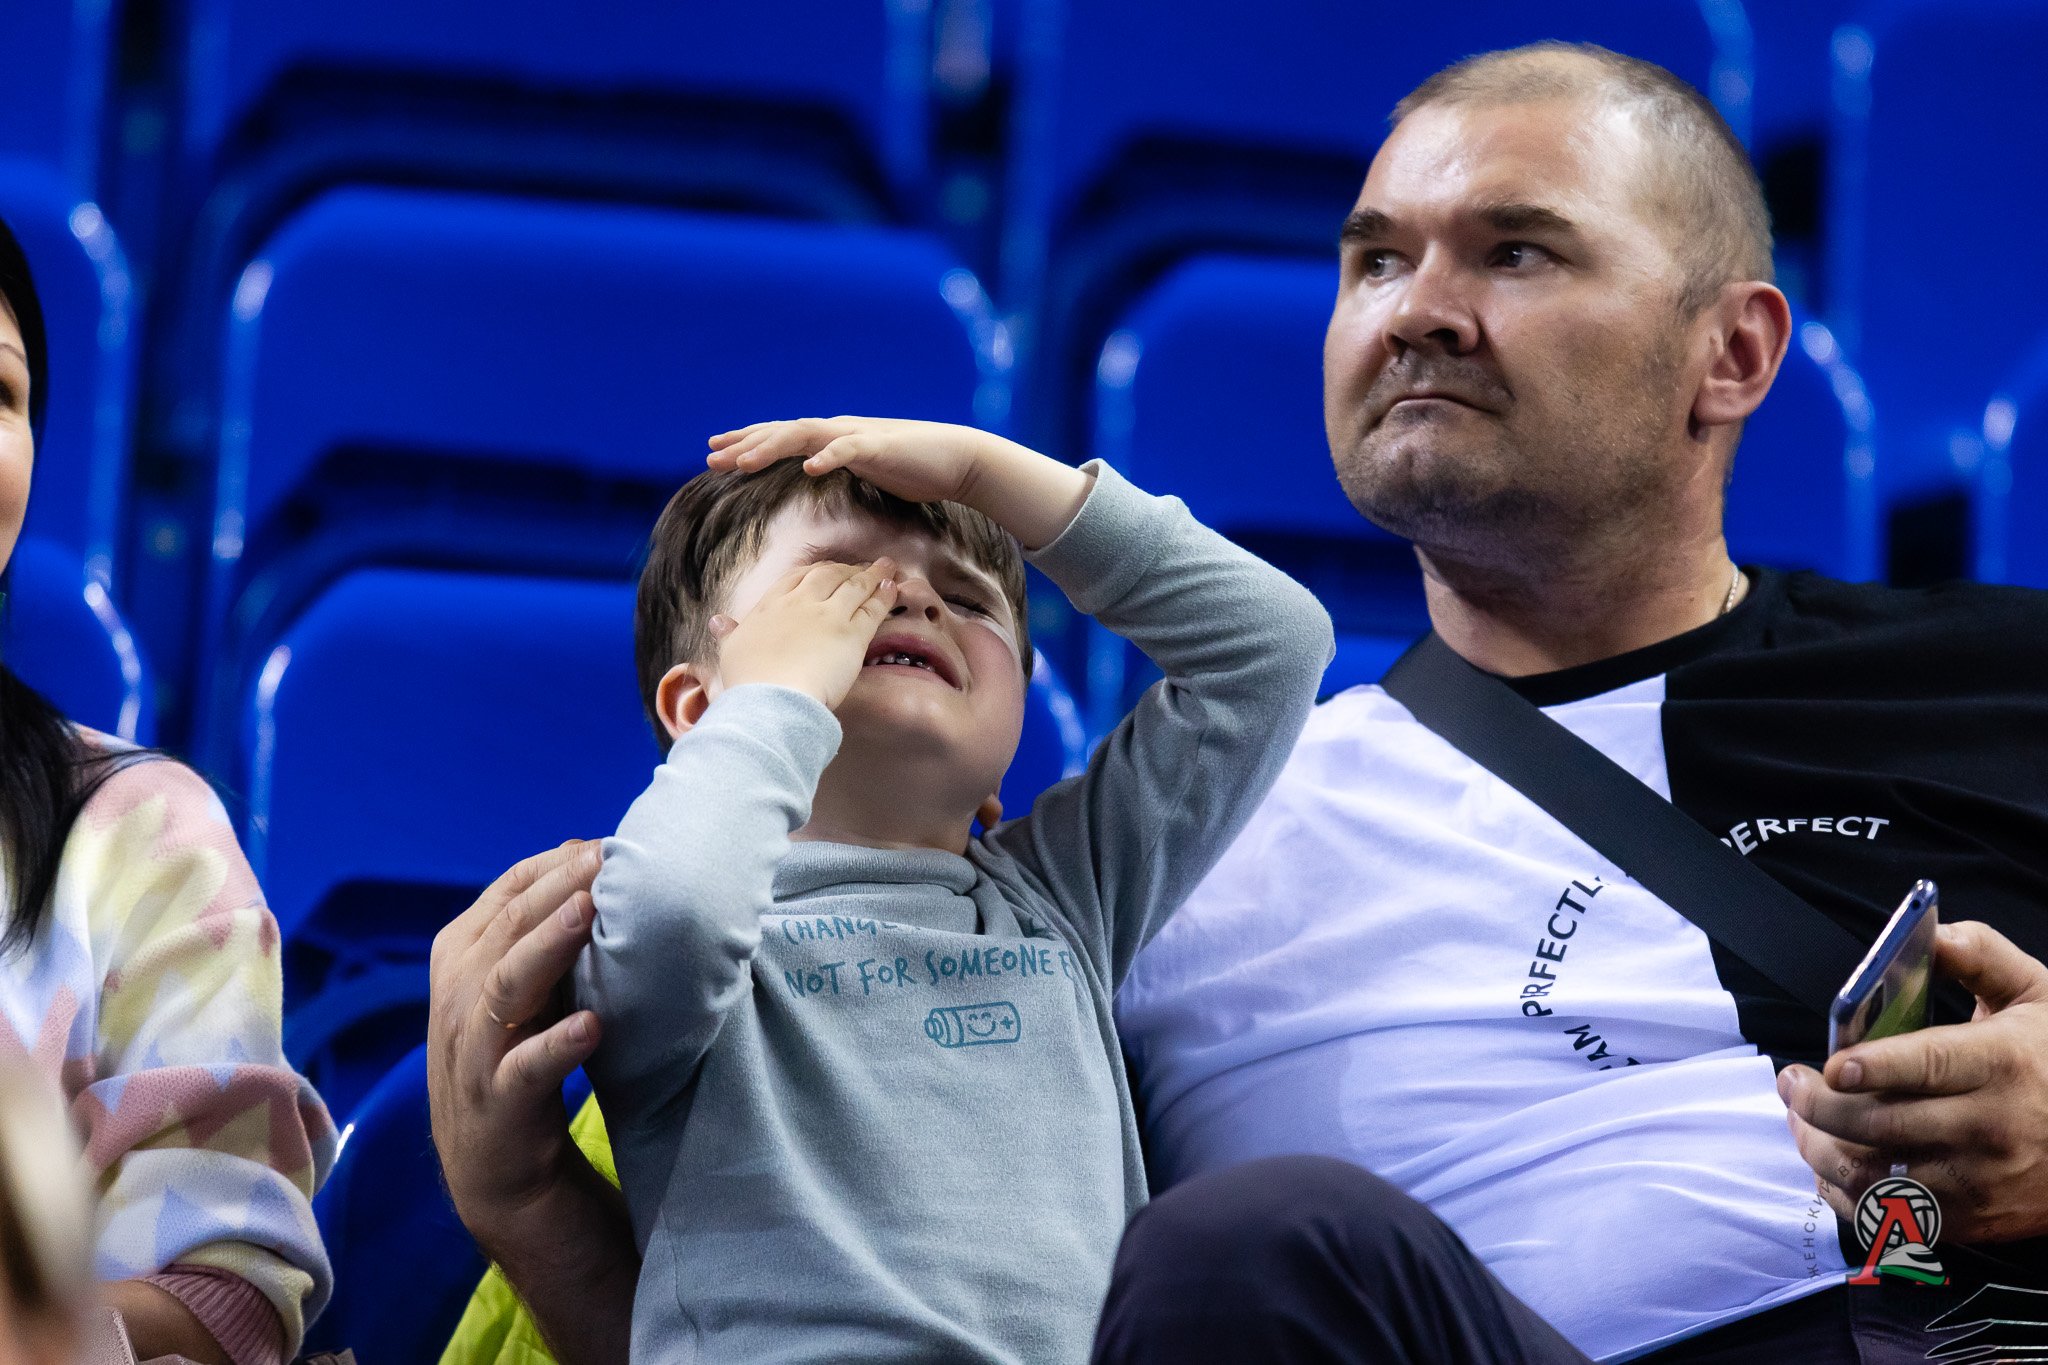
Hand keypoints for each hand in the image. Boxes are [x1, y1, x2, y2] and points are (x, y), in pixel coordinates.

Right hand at [428, 841, 602, 1243]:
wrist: (498, 1179)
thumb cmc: (522, 1064)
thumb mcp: (524, 993)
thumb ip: (544, 938)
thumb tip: (592, 862)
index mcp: (460, 963)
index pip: (502, 896)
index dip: (549, 867)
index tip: (600, 843)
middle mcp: (457, 1002)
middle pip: (504, 931)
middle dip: (555, 889)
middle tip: (606, 857)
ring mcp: (472, 1056)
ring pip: (503, 988)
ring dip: (546, 946)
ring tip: (589, 913)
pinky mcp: (497, 1108)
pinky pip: (522, 1071)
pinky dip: (555, 1046)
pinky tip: (591, 1027)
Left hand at [709, 416, 1009, 505]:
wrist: (960, 460)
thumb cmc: (916, 468)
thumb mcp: (869, 469)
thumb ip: (842, 467)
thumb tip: (818, 473)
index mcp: (834, 439)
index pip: (782, 437)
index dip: (748, 443)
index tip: (716, 453)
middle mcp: (840, 430)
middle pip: (783, 432)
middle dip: (746, 444)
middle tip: (711, 457)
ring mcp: (859, 435)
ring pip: (805, 435)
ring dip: (772, 447)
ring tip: (743, 463)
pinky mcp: (883, 446)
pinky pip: (849, 449)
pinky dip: (828, 456)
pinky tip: (808, 468)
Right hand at [713, 557, 898, 708]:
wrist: (771, 702)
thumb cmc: (749, 685)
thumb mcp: (731, 654)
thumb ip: (728, 634)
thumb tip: (717, 621)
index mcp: (769, 608)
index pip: (795, 579)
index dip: (813, 573)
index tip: (824, 572)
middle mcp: (799, 604)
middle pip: (827, 576)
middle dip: (844, 569)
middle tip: (859, 568)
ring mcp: (827, 616)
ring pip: (853, 586)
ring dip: (871, 575)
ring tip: (886, 567)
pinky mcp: (852, 634)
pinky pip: (872, 607)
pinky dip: (884, 595)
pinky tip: (892, 587)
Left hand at [1780, 920, 2047, 1242]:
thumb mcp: (2034, 993)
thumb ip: (1978, 955)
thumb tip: (1928, 934)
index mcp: (2001, 1063)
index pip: (1929, 1066)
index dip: (1873, 1068)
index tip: (1830, 1066)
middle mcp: (1990, 1128)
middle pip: (1884, 1126)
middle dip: (1818, 1107)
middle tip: (1789, 1083)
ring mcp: (1980, 1182)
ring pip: (1876, 1178)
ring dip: (1821, 1151)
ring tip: (1800, 1120)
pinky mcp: (1973, 1222)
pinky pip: (1892, 1219)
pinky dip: (1847, 1195)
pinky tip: (1829, 1165)